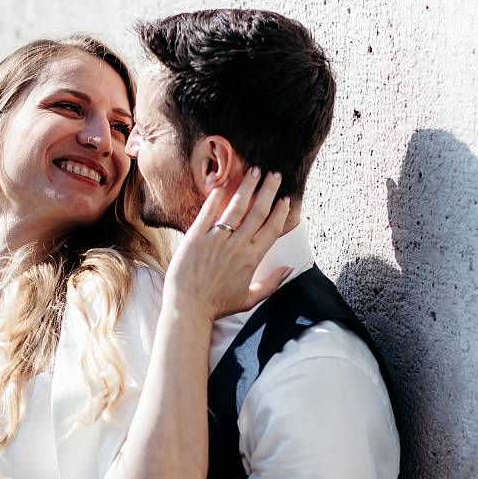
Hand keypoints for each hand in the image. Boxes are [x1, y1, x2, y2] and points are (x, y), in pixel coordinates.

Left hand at [165, 168, 291, 320]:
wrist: (188, 309)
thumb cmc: (217, 305)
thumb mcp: (249, 298)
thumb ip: (271, 283)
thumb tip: (288, 270)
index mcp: (252, 259)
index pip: (271, 229)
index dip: (280, 212)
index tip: (285, 198)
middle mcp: (237, 246)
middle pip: (258, 212)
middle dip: (268, 190)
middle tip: (274, 174)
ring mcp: (216, 240)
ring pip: (236, 208)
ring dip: (247, 187)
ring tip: (254, 170)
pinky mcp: (195, 238)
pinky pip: (207, 213)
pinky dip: (216, 198)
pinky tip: (223, 184)